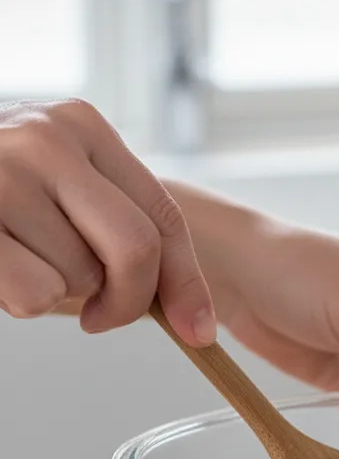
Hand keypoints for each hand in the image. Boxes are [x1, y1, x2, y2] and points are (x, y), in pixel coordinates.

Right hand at [0, 99, 215, 344]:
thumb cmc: (2, 207)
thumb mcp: (66, 203)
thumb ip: (122, 237)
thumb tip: (196, 322)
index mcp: (82, 126)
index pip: (164, 217)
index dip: (187, 284)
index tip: (199, 332)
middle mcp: (44, 138)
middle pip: (136, 249)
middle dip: (129, 300)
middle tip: (100, 314)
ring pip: (81, 278)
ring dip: (59, 294)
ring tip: (21, 260)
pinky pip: (36, 294)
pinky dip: (24, 301)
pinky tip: (0, 269)